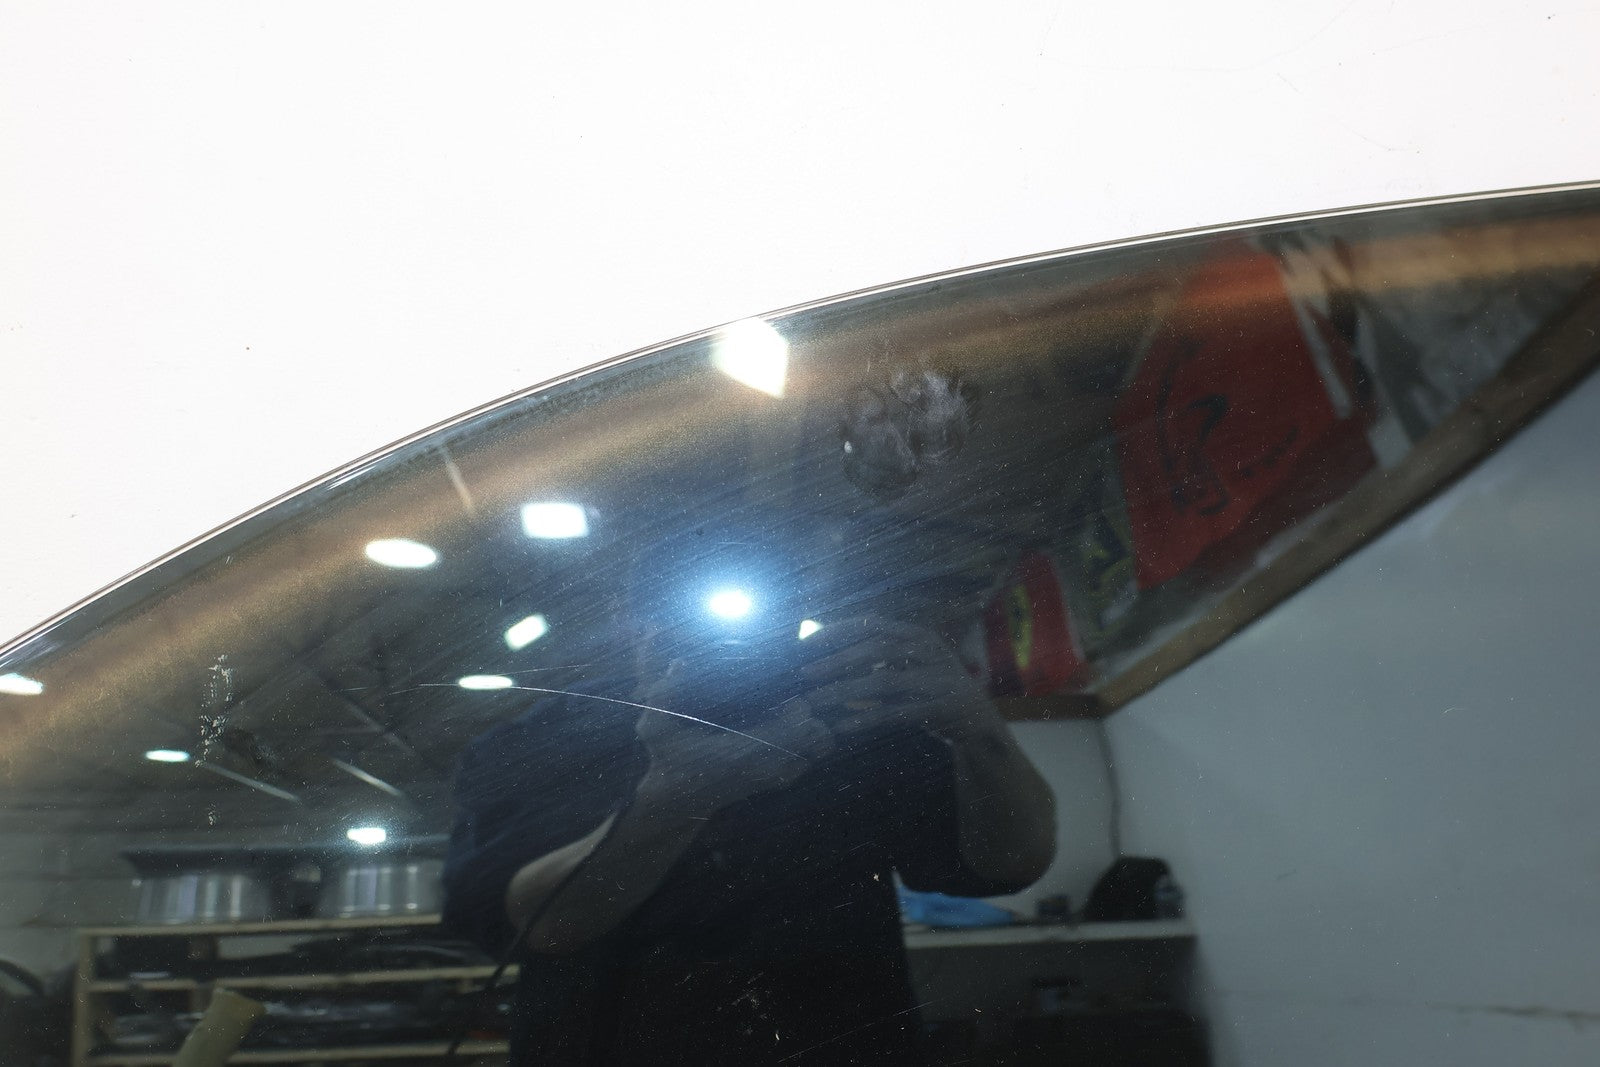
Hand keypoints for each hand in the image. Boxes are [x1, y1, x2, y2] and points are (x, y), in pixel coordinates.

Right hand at [632, 662, 834, 813]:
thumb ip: (663, 694)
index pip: (800, 724)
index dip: (795, 702)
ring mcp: (776, 777)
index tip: (779, 691)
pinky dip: (806, 743)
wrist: (676, 802)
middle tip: (786, 696)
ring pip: (819, 749)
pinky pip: (810, 760)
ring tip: (787, 710)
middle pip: (819, 735)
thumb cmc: (667, 760)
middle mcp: (769, 767)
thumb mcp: (654, 728)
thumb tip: (680, 661)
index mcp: (746, 752)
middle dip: (808, 712)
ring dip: (811, 728)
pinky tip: (782, 726)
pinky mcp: (776, 782)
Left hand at [797, 618, 996, 742]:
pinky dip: (867, 720)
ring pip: (883, 682)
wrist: (978, 722)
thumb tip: (823, 648)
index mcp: (917, 635)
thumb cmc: (931, 689)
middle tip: (803, 673)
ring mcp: (938, 679)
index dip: (837, 632)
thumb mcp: (906, 665)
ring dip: (844, 691)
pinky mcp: (942, 708)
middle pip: (875, 648)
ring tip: (815, 702)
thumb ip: (873, 656)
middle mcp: (929, 651)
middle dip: (835, 660)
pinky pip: (897, 714)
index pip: (871, 624)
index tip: (805, 644)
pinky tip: (842, 727)